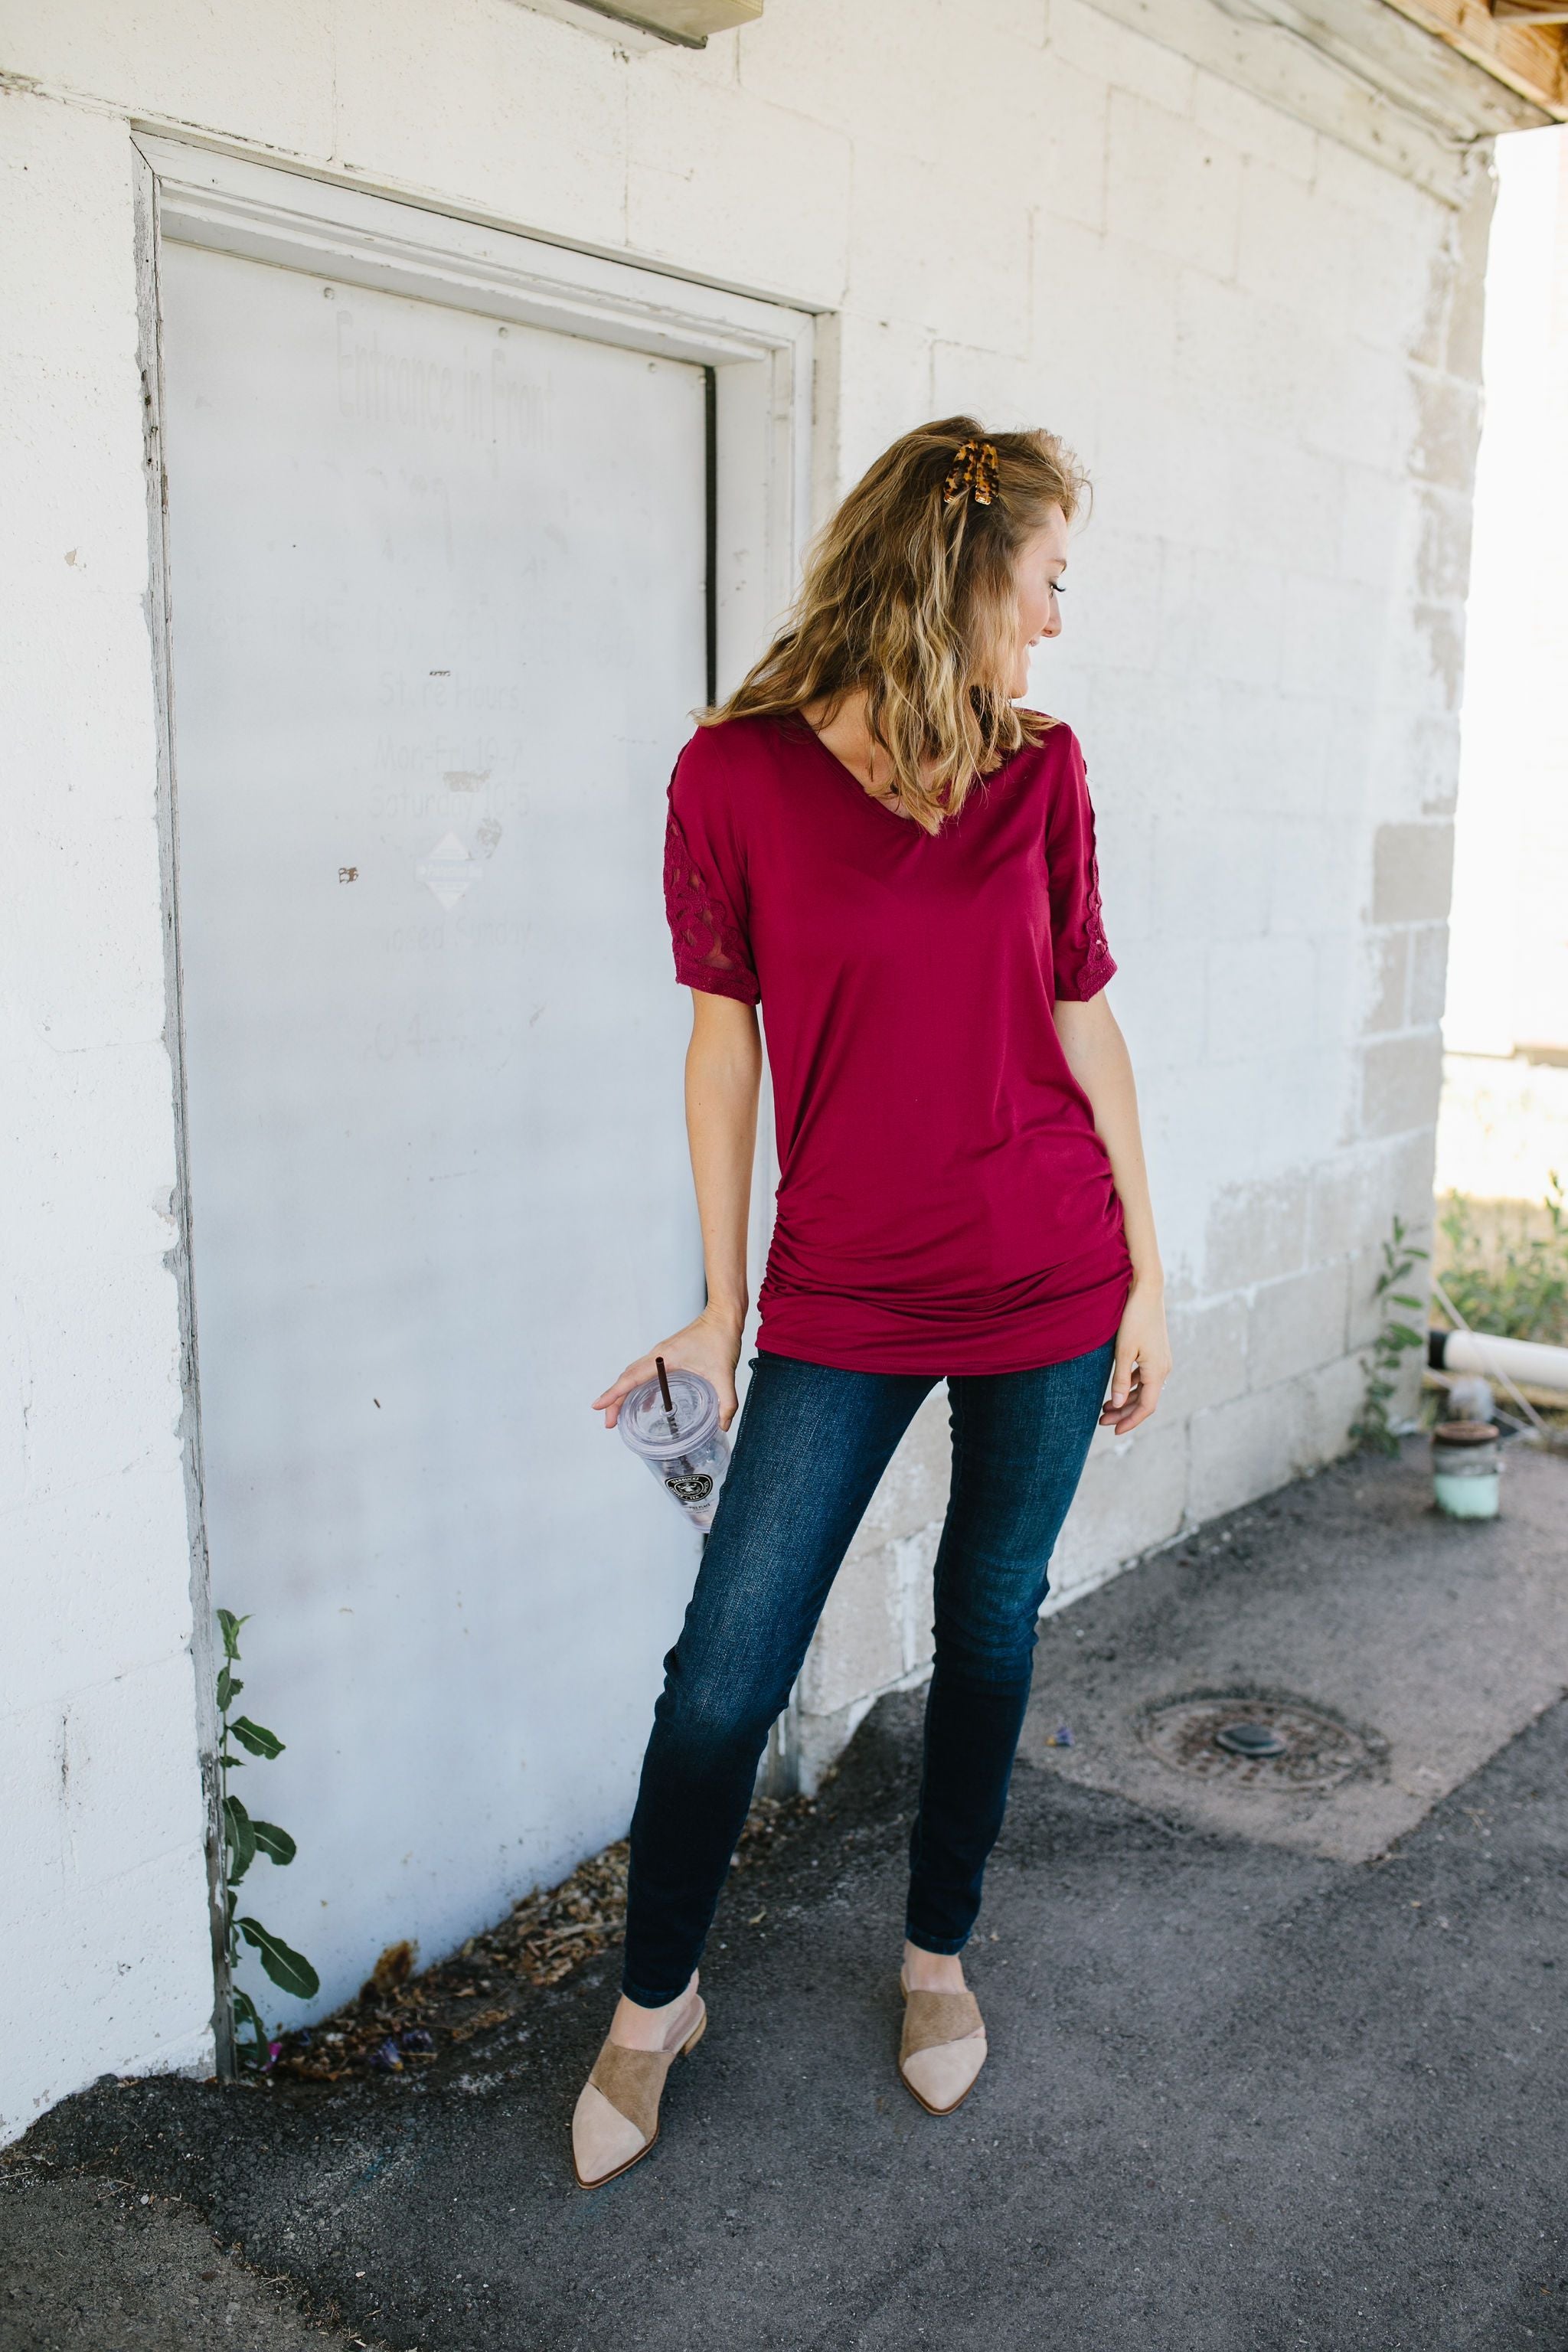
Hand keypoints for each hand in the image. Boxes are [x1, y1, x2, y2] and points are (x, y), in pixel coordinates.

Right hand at [590, 1306, 743, 1432]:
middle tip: (609, 1422)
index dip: (613, 1394)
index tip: (597, 1406)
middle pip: (626, 1378)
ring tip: (619, 1415)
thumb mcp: (724, 1374)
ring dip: (622, 1393)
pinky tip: (644, 1402)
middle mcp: (657, 1355)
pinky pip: (643, 1372)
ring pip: (633, 1374)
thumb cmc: (720, 1338)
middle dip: (614, 1400)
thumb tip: (722, 1425)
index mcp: (664, 1358)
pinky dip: (636, 1386)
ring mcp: (660, 1354)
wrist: (723, 1316)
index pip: (632, 1378)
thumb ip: (726, 1403)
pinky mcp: (666, 1355)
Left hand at [1100, 1279, 1170, 1434]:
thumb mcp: (1123, 1351)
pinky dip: (1131, 1386)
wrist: (1147, 1291)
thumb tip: (1116, 1403)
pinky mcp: (1156, 1353)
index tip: (1114, 1431)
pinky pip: (1145, 1377)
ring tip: (1105, 1407)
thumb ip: (1120, 1379)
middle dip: (1123, 1412)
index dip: (1130, 1421)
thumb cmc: (1133, 1319)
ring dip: (1126, 1400)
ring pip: (1144, 1390)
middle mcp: (1163, 1369)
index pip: (1146, 1407)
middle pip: (1144, 1400)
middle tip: (1101, 1420)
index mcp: (1157, 1371)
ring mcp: (1161, 1361)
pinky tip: (1116, 1388)